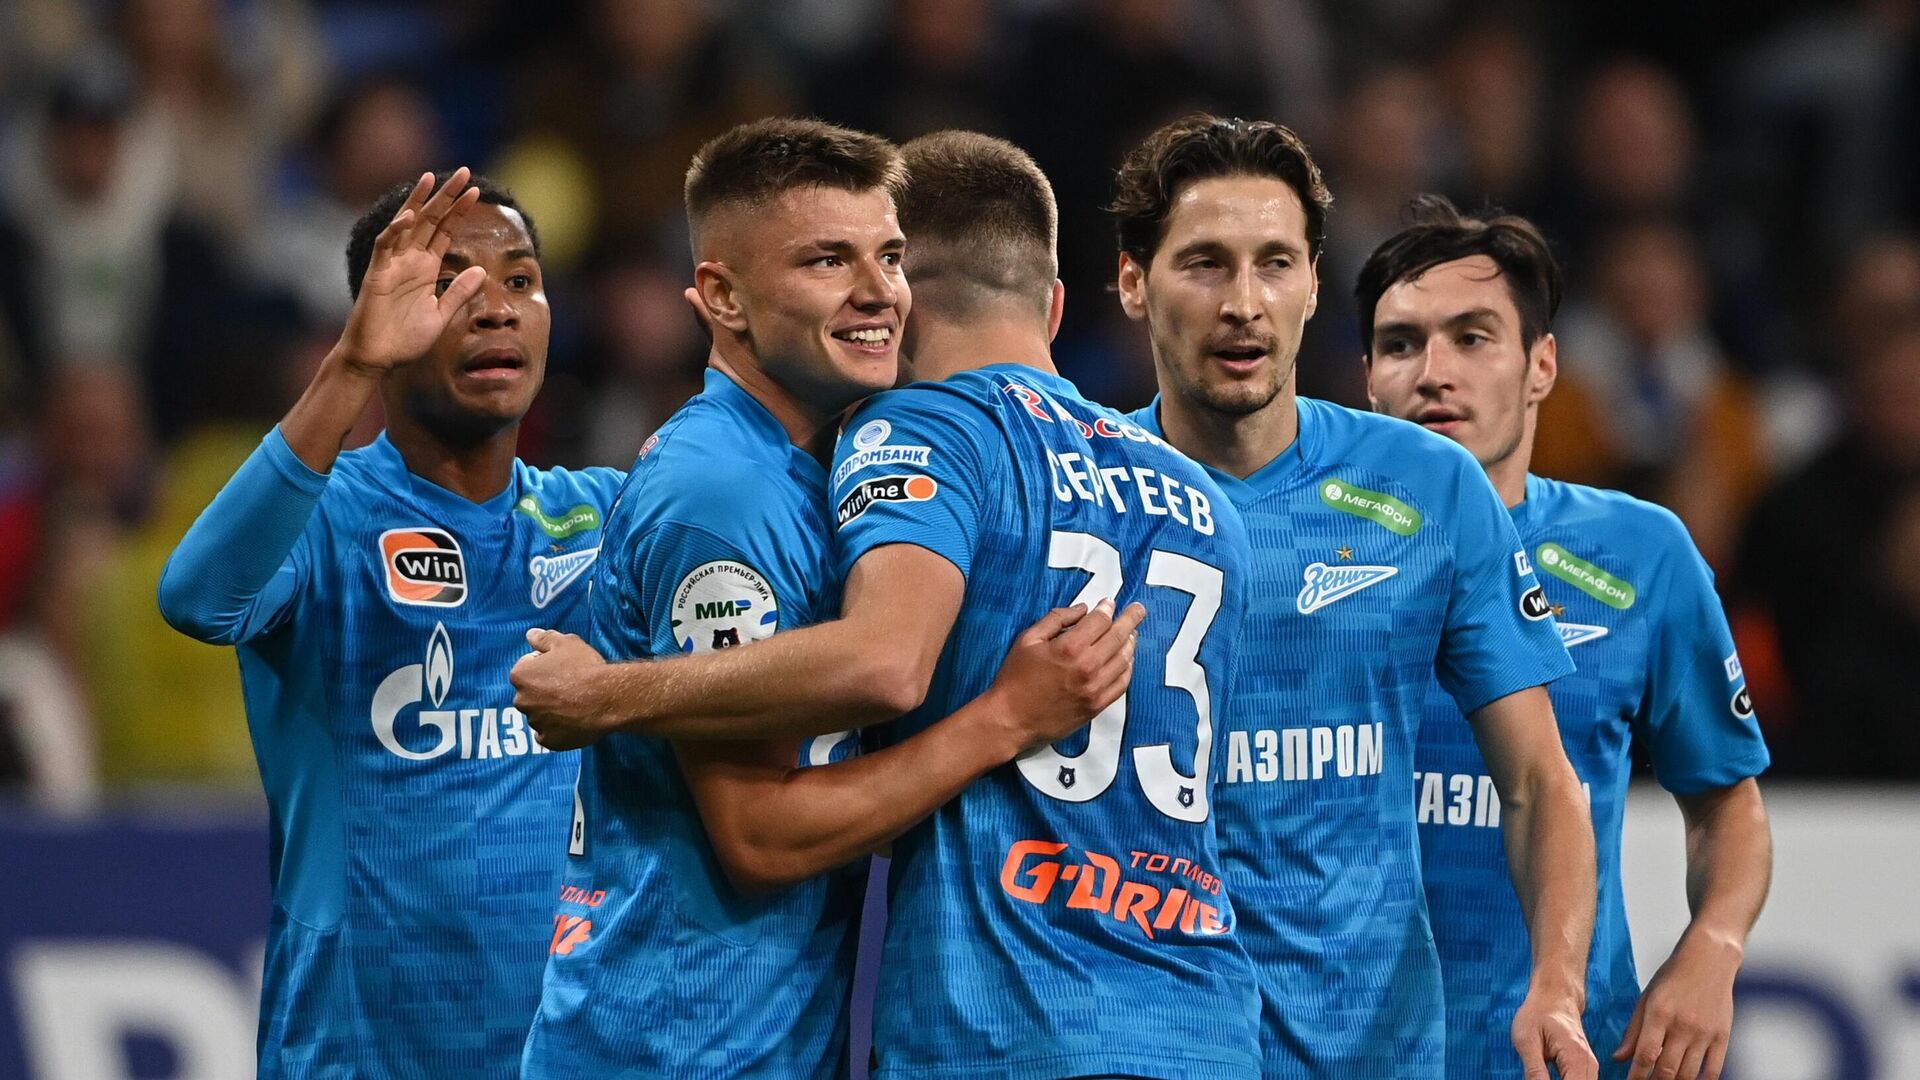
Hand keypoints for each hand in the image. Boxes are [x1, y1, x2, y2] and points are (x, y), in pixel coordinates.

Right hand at [335, 168, 485, 375]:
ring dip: (418, 201)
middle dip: (446, 196)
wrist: (377, 359)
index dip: (459, 212)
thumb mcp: (441, 315)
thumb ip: (459, 293)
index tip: (476, 192)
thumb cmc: (404, 339)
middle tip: (465, 173)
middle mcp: (409, 260)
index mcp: (426, 268)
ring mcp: (391, 265)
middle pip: (429, 220)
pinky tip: (409, 217)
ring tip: (432, 178)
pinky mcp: (376, 275)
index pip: (445, 231)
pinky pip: (384, 247)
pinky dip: (395, 231)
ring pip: (405, 225)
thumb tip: (482, 271)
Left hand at [512, 628, 612, 749]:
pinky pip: (549, 735)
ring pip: (540, 715)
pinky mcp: (549, 741)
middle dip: (544, 690)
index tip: (563, 667)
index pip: (527, 667)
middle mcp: (521, 701)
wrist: (607, 698)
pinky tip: (573, 721)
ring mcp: (535, 723)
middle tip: (570, 686)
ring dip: (551, 710)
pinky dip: (557, 730)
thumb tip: (530, 634)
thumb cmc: (585, 667)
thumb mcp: (566, 643)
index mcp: (520, 676)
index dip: (545, 665)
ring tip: (576, 704)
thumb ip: (544, 638)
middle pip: (531, 693)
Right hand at [983, 598, 1144, 753]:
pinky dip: (1128, 668)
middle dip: (1131, 619)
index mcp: (1070, 647)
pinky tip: (1128, 659)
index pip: (1100, 621)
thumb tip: (1083, 609)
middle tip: (1139, 610)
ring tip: (1133, 632)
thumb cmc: (1015, 678)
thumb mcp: (1028, 639)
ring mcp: (1095, 688)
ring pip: (1124, 659)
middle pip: (1118, 637)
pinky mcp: (1097, 705)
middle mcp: (1088, 666)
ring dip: (1131, 642)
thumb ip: (1057, 619)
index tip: (1110, 603)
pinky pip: (1122, 683)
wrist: (1011, 719)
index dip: (1107, 608)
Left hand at [1513, 988, 1597, 1079]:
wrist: (1555, 996)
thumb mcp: (1527, 1041)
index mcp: (1576, 1059)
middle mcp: (1590, 1066)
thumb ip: (1534, 1072)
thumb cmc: (1538, 1013)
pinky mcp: (1584, 1069)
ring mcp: (1590, 1068)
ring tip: (1541, 1074)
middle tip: (1538, 1076)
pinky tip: (1547, 1078)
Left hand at [1613, 932, 1740, 1079]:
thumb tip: (1618, 1058)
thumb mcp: (1646, 998)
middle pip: (1667, 1069)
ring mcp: (1705, 1032)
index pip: (1645, 1054)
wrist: (1708, 960)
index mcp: (1659, 1013)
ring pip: (1689, 1073)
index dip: (1636, 1075)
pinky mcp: (1722, 1036)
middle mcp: (1683, 1025)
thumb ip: (1633, 1030)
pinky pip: (1713, 1069)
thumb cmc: (1673, 977)